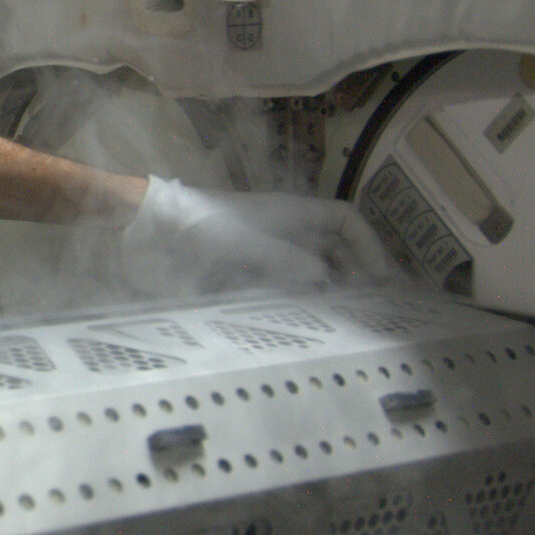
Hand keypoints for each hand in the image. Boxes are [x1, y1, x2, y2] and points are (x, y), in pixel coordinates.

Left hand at [120, 176, 390, 296]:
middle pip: (333, 248)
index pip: (346, 221)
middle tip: (368, 309)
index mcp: (293, 213)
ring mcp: (266, 246)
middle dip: (354, 274)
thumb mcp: (249, 244)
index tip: (381, 277)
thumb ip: (289, 262)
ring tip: (341, 321)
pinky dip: (297, 298)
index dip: (369, 245)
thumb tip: (329, 282)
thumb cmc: (202, 225)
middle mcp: (285, 227)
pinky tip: (300, 321)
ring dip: (327, 290)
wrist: (153, 224)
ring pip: (310, 268)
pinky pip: (283, 281)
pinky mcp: (246, 266)